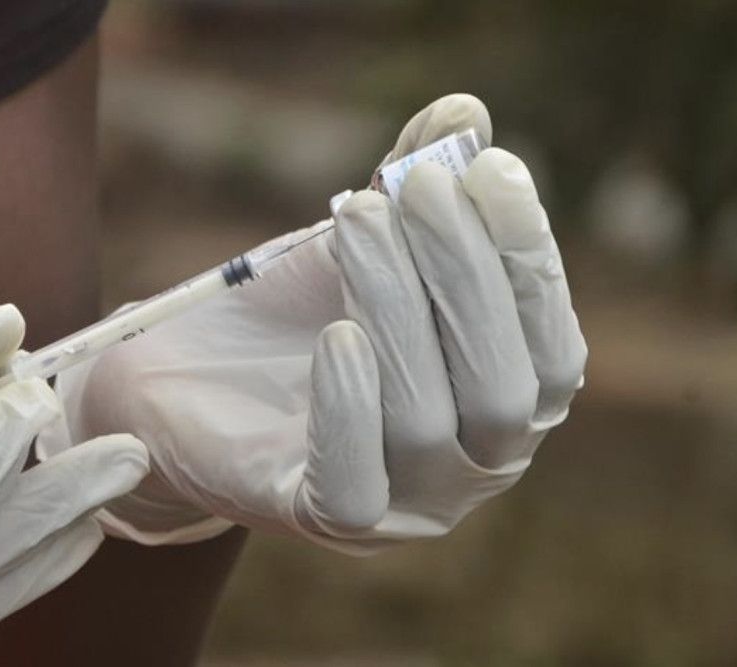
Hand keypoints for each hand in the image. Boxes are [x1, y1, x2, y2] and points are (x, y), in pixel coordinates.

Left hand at [38, 95, 585, 553]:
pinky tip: (337, 335)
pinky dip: (353, 408)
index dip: (527, 259)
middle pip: (504, 387)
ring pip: (427, 421)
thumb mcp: (357, 244)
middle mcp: (472, 468)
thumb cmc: (292, 314)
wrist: (185, 380)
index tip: (488, 169)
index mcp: (502, 404)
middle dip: (464, 275)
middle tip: (416, 187)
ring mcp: (402, 505)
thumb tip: (464, 114)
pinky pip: (353, 484)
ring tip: (355, 217)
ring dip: (396, 307)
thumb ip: (413, 185)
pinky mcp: (322, 519)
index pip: (551, 348)